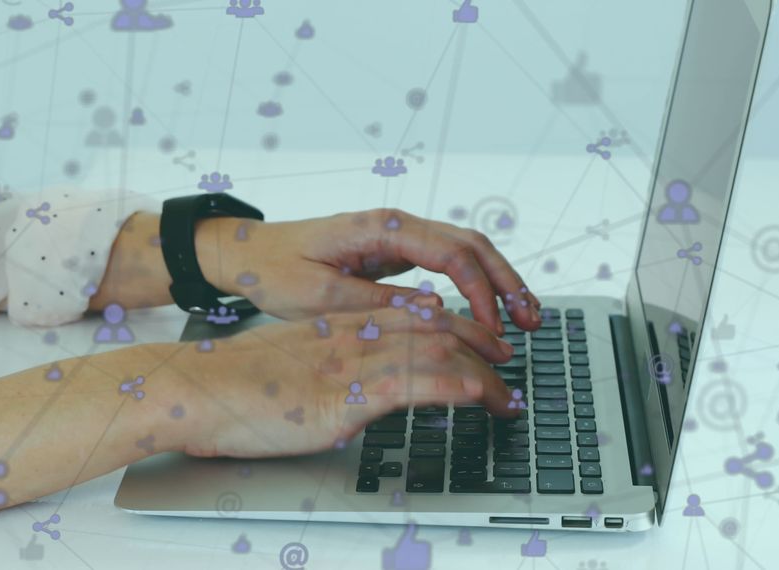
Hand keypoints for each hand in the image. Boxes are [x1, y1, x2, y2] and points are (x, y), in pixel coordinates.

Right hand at [160, 304, 518, 457]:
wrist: (195, 387)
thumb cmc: (232, 383)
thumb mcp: (290, 363)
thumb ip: (327, 364)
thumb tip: (351, 382)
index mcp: (338, 324)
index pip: (410, 313)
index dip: (452, 326)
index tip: (476, 344)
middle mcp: (352, 334)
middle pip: (433, 326)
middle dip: (480, 343)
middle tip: (507, 365)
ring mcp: (351, 361)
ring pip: (436, 350)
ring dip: (482, 372)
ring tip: (507, 394)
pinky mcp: (347, 393)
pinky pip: (417, 382)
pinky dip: (459, 386)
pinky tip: (482, 397)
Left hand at [195, 208, 541, 335]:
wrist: (246, 254)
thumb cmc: (274, 269)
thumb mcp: (321, 296)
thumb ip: (377, 305)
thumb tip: (432, 315)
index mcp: (381, 228)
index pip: (451, 254)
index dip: (481, 291)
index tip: (494, 327)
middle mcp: (396, 225)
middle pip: (471, 244)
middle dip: (507, 282)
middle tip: (532, 321)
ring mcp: (397, 237)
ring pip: (465, 251)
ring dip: (497, 283)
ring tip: (525, 318)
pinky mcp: (393, 253)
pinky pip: (447, 264)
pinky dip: (475, 285)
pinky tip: (489, 311)